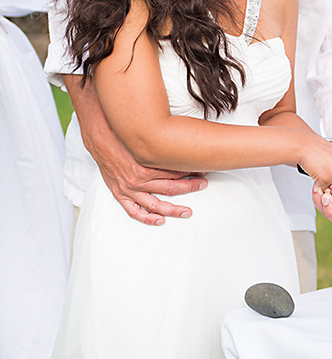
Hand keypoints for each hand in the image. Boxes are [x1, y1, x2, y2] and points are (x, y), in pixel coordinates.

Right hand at [70, 75, 204, 225]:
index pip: (176, 172)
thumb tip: (185, 142)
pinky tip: (160, 221)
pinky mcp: (120, 193)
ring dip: (173, 209)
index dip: (191, 171)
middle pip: (171, 188)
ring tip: (187, 211)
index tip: (203, 168)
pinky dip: (147, 218)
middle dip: (190, 187)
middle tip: (204, 184)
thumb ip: (164, 145)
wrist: (101, 138)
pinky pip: (134, 211)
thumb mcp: (146, 139)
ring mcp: (129, 189)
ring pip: (155, 204)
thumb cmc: (125, 137)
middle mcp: (139, 180)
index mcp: (146, 165)